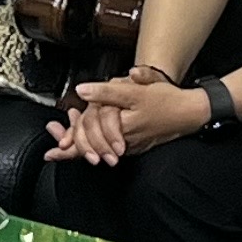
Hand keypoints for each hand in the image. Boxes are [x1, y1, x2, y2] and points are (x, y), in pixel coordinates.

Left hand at [44, 76, 210, 163]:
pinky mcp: (134, 147)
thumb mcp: (136, 89)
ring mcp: (129, 145)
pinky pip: (108, 150)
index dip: (73, 134)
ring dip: (80, 150)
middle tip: (53, 152)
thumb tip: (83, 89)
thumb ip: (108, 91)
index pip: (91, 130)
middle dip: (72, 148)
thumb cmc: (165, 99)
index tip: (56, 138)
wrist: (189, 113)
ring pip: (99, 149)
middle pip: (92, 145)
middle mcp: (123, 138)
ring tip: (61, 151)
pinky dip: (95, 148)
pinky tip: (84, 146)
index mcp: (121, 123)